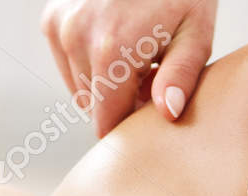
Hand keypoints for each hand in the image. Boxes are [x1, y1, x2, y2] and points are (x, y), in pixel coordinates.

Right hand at [40, 0, 216, 135]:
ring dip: (106, 84)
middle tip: (152, 75)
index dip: (132, 125)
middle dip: (122, 101)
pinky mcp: (52, 19)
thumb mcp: (195, 35)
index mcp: (111, 49)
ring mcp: (60, 27)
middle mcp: (76, 38)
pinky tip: (116, 44)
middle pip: (93, 106)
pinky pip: (69, 65)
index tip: (153, 110)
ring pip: (80, 88)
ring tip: (137, 57)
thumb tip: (167, 113)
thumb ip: (181, 77)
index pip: (107, 121)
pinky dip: (91, 63)